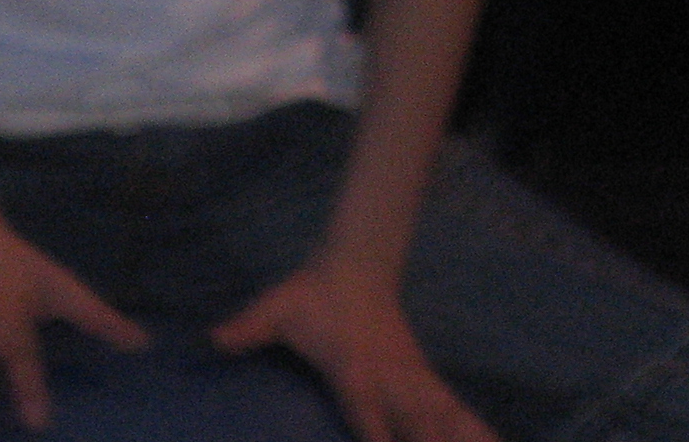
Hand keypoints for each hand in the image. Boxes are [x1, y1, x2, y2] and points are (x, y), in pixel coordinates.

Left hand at [212, 254, 496, 441]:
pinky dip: (476, 428)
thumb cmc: (311, 293)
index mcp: (354, 368)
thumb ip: (248, 326)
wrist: (357, 264)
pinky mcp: (424, 378)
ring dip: (464, 437)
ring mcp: (412, 378)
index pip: (364, 410)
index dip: (376, 437)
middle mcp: (390, 377)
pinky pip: (454, 408)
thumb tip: (213, 338)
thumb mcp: (277, 306)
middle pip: (415, 422)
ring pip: (443, 416)